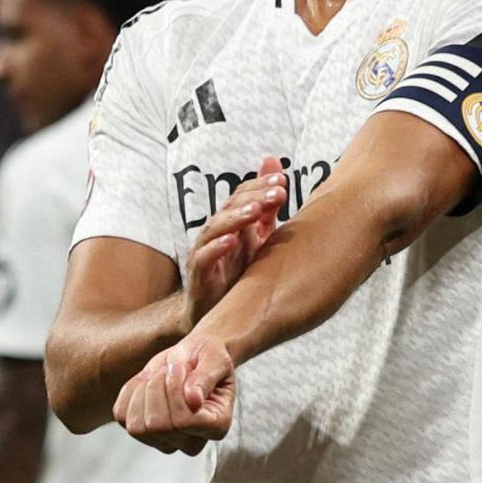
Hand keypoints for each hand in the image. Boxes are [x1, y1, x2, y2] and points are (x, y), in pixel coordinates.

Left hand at [113, 332, 236, 454]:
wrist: (191, 356)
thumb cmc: (207, 358)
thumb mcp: (214, 359)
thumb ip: (205, 379)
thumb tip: (194, 401)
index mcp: (217, 426)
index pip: (184, 423)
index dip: (175, 391)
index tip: (181, 369)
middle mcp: (191, 442)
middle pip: (157, 425)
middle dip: (158, 387)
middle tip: (170, 370)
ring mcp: (164, 440)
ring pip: (137, 427)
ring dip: (144, 391)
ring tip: (159, 376)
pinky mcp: (141, 430)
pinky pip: (121, 416)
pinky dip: (129, 392)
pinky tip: (146, 381)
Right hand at [181, 156, 285, 331]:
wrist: (213, 310)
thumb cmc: (237, 270)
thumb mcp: (258, 237)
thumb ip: (267, 208)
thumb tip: (280, 172)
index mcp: (232, 221)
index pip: (243, 195)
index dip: (260, 185)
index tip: (283, 181)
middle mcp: (217, 231)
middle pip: (231, 206)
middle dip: (255, 197)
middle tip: (278, 192)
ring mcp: (205, 250)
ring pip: (216, 227)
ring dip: (237, 217)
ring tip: (256, 210)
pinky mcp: (199, 273)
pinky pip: (205, 257)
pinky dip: (217, 248)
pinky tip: (231, 241)